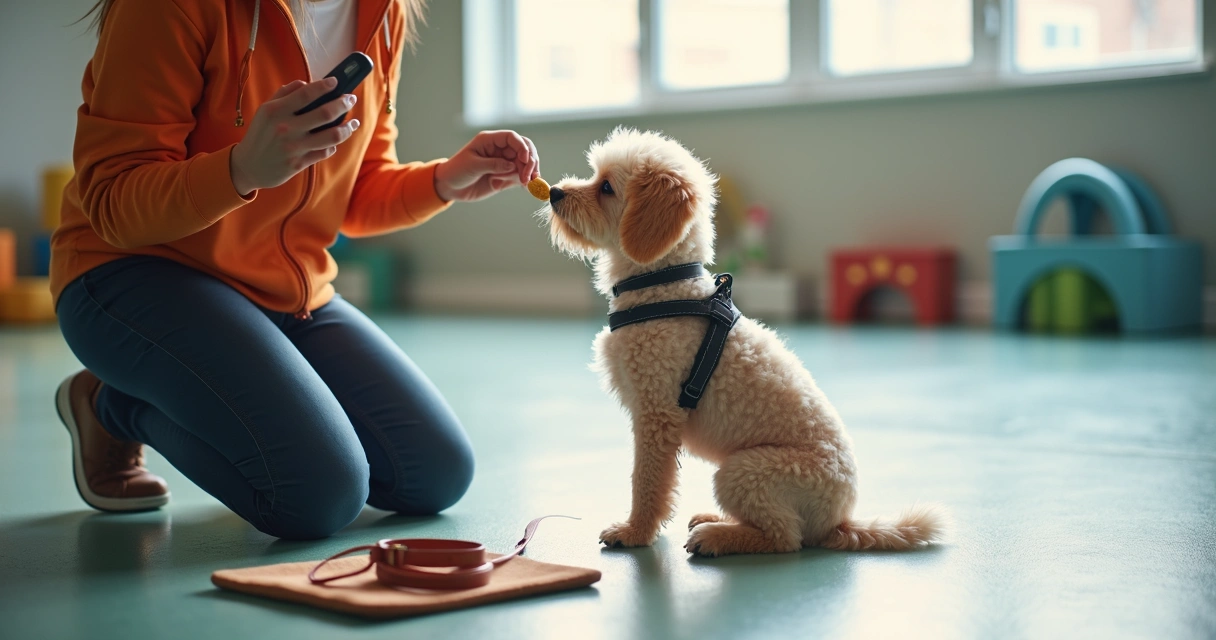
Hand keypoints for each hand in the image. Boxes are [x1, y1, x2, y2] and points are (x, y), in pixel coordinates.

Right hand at [229, 78, 360, 195]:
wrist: (247, 166)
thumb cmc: (260, 135)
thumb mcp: (265, 111)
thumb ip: (284, 95)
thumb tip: (306, 83)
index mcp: (275, 111)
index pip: (306, 93)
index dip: (325, 86)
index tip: (336, 81)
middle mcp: (285, 128)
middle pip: (326, 113)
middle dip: (344, 103)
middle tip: (351, 99)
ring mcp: (293, 147)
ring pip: (332, 135)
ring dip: (347, 128)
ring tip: (353, 123)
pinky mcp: (298, 164)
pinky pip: (325, 152)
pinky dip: (333, 145)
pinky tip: (335, 141)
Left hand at [433, 130, 539, 201]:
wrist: (450, 187)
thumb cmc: (457, 171)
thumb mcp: (473, 166)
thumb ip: (493, 164)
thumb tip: (513, 166)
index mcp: (490, 140)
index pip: (512, 138)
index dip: (522, 147)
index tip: (525, 160)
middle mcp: (499, 150)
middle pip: (523, 149)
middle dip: (529, 161)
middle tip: (529, 176)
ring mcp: (503, 163)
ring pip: (524, 164)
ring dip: (529, 173)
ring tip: (528, 184)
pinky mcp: (505, 176)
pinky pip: (520, 176)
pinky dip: (526, 181)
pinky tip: (528, 188)